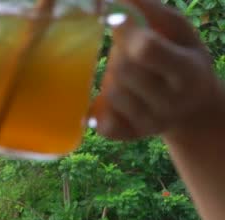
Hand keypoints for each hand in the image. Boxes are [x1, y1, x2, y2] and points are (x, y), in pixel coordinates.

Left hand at [90, 0, 224, 141]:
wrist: (192, 110)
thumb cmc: (180, 58)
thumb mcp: (179, 32)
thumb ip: (151, 10)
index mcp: (188, 72)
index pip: (147, 50)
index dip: (126, 31)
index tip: (117, 20)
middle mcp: (171, 103)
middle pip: (123, 70)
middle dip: (119, 55)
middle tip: (128, 51)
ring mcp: (149, 124)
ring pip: (110, 93)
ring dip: (111, 79)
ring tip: (128, 76)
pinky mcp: (128, 136)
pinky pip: (100, 121)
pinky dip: (99, 107)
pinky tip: (113, 100)